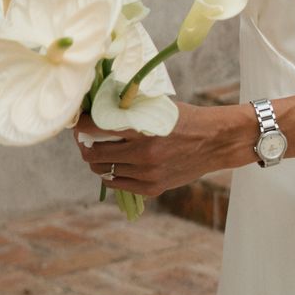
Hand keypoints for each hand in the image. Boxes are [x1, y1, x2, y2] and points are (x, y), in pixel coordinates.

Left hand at [74, 101, 256, 196]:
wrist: (216, 141)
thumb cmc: (187, 119)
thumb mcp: (159, 108)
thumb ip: (131, 110)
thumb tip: (99, 107)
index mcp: (143, 131)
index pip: (97, 129)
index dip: (81, 126)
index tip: (78, 122)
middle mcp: (143, 155)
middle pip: (94, 155)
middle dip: (85, 145)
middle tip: (86, 139)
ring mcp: (147, 174)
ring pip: (104, 171)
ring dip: (98, 161)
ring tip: (100, 152)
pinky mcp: (152, 188)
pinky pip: (118, 184)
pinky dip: (111, 175)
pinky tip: (114, 165)